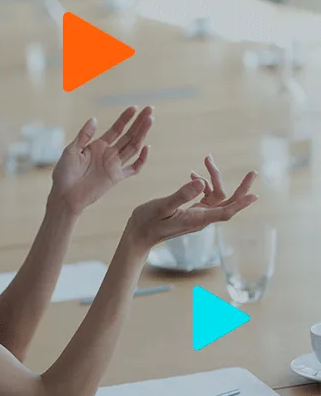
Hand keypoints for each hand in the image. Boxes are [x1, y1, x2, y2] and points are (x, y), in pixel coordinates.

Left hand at [51, 106, 152, 213]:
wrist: (64, 195)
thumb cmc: (64, 173)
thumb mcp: (71, 150)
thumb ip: (84, 136)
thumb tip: (94, 119)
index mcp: (97, 146)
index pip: (116, 129)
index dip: (125, 118)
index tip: (134, 107)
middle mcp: (108, 154)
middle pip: (128, 136)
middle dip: (139, 123)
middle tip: (150, 109)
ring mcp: (114, 165)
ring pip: (133, 147)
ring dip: (142, 134)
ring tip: (150, 120)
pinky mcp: (116, 178)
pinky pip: (133, 168)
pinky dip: (141, 159)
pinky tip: (146, 147)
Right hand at [125, 163, 257, 250]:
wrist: (139, 235)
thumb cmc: (147, 222)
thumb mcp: (163, 206)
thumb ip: (182, 195)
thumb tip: (202, 182)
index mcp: (197, 218)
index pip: (225, 211)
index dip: (241, 203)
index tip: (255, 195)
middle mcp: (201, 218)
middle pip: (227, 203)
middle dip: (240, 188)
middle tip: (253, 173)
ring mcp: (197, 216)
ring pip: (216, 196)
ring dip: (214, 179)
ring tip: (206, 160)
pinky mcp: (191, 213)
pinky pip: (206, 197)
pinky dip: (203, 184)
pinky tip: (193, 175)